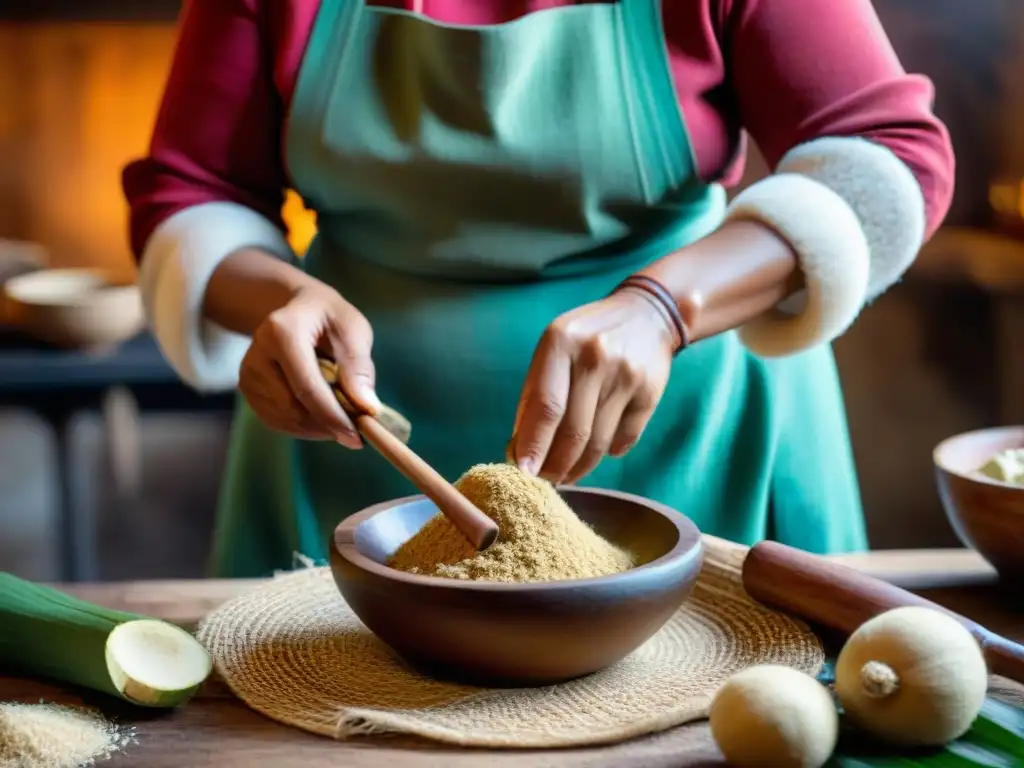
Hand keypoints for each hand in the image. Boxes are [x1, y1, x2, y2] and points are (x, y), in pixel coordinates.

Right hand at [238, 282, 379, 446]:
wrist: (295, 308)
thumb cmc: (329, 317)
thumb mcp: (353, 328)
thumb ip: (359, 366)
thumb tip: (366, 407)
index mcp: (282, 333)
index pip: (307, 386)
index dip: (333, 416)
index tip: (358, 437)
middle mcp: (257, 355)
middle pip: (294, 408)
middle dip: (328, 424)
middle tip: (358, 428)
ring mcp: (249, 375)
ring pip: (286, 419)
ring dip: (318, 427)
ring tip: (342, 416)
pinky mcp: (248, 390)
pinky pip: (278, 421)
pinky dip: (305, 426)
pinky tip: (322, 415)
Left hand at [510, 288, 675, 483]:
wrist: (646, 314)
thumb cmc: (586, 338)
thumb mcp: (554, 349)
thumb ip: (536, 394)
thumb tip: (519, 450)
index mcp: (562, 342)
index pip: (546, 406)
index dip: (533, 444)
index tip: (524, 473)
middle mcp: (595, 357)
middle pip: (573, 431)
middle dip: (556, 466)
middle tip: (546, 481)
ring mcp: (626, 375)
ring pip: (599, 442)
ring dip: (579, 467)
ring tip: (567, 475)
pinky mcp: (650, 393)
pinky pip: (625, 439)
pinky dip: (609, 453)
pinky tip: (599, 452)